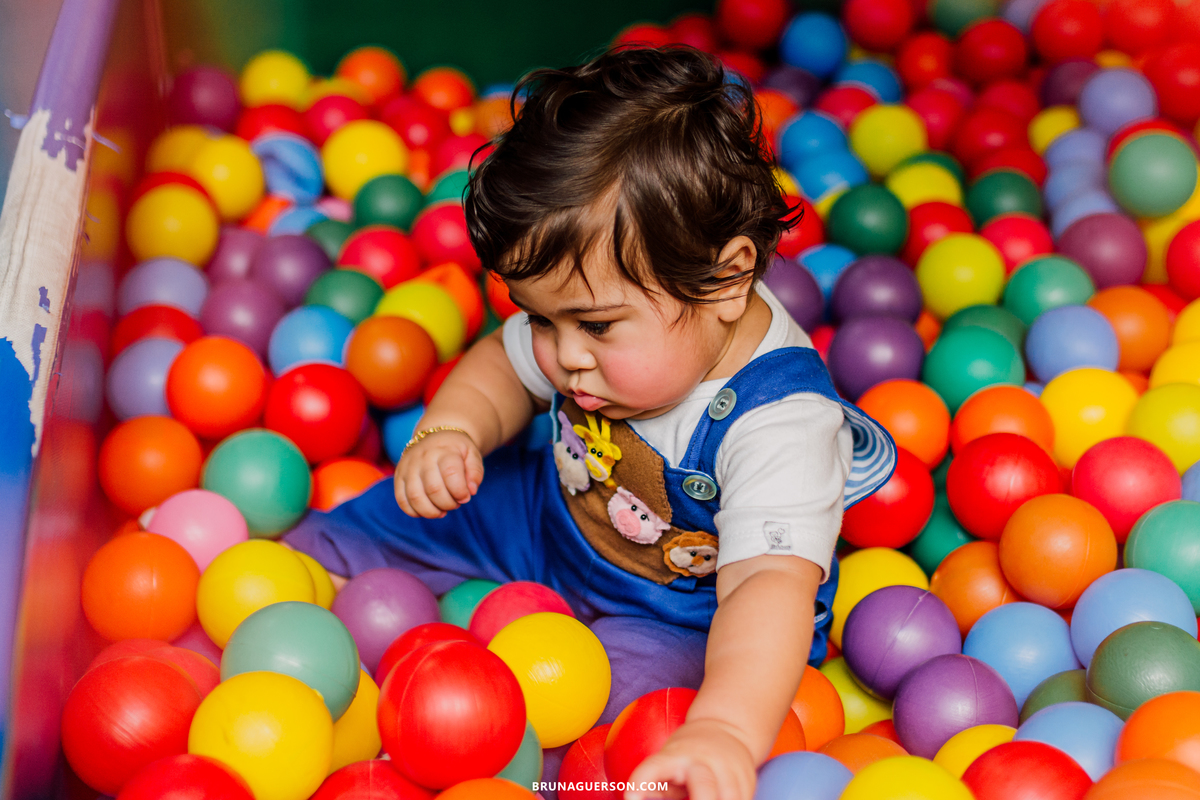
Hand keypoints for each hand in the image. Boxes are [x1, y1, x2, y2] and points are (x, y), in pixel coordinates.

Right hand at [394, 430, 483, 518]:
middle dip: (448, 504)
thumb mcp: (472, 455)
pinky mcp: (399, 477)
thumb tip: (471, 491)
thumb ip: (475, 472)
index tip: (465, 497)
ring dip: (431, 512)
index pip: (451, 474)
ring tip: (442, 510)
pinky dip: (414, 511)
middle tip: (455, 503)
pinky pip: (401, 500)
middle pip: (434, 489)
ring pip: (415, 497)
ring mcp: (408, 467)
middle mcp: (423, 458)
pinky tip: (427, 510)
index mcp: (444, 451)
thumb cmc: (456, 451)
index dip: (460, 492)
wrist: (435, 437)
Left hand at [626, 719, 755, 799]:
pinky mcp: (749, 779)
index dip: (641, 783)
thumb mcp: (667, 763)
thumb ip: (655, 785)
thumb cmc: (686, 754)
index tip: (631, 797)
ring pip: (731, 796)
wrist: (726, 728)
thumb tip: (636, 799)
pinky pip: (744, 799)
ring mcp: (730, 768)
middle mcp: (705, 759)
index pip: (655, 767)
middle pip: (704, 785)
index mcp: (677, 756)